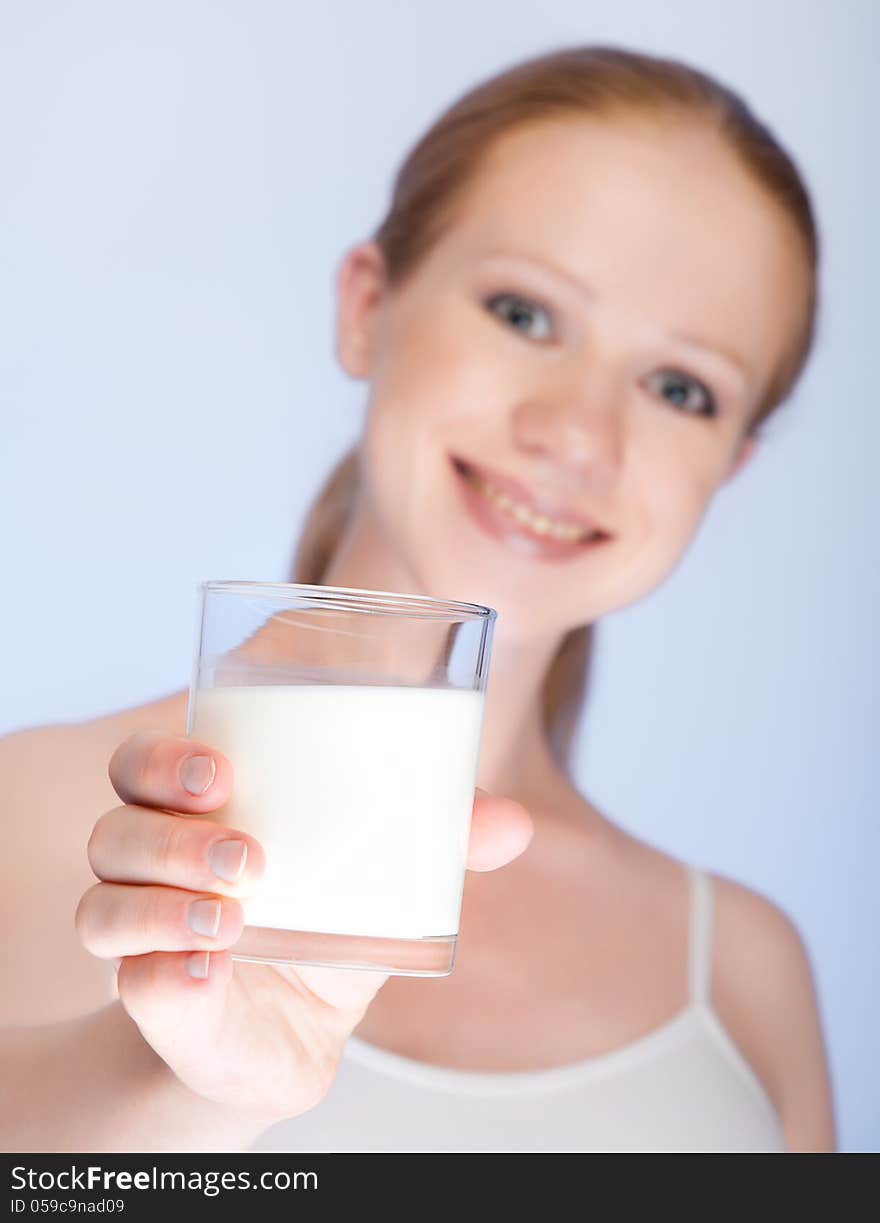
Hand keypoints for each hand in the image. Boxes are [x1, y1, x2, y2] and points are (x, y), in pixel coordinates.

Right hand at [75, 731, 532, 1126]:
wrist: (288, 1039)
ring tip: (232, 917)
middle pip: (117, 827)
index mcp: (200, 816)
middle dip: (173, 836)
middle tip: (249, 856)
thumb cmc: (325, 933)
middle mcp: (152, 869)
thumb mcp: (379, 884)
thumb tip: (513, 823)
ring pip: (103, 904)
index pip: (145, 765)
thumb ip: (441, 846)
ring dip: (164, 905)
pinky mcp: (155, 1002)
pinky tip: (206, 973)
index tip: (220, 770)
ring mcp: (142, 939)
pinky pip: (131, 983)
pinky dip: (164, 976)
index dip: (162, 757)